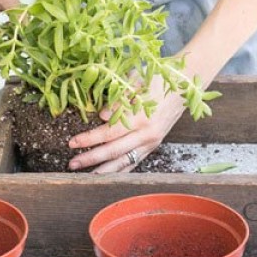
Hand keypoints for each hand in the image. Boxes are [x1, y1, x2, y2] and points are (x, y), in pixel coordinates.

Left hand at [67, 75, 185, 173]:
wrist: (184, 88)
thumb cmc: (158, 81)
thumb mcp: (137, 83)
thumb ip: (119, 99)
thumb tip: (102, 115)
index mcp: (141, 117)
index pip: (109, 132)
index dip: (89, 139)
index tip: (72, 142)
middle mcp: (147, 134)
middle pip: (114, 151)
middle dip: (91, 158)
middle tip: (72, 164)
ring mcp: (151, 143)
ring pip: (124, 162)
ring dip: (103, 170)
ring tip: (86, 175)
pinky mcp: (153, 147)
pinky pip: (134, 162)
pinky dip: (120, 170)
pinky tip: (106, 174)